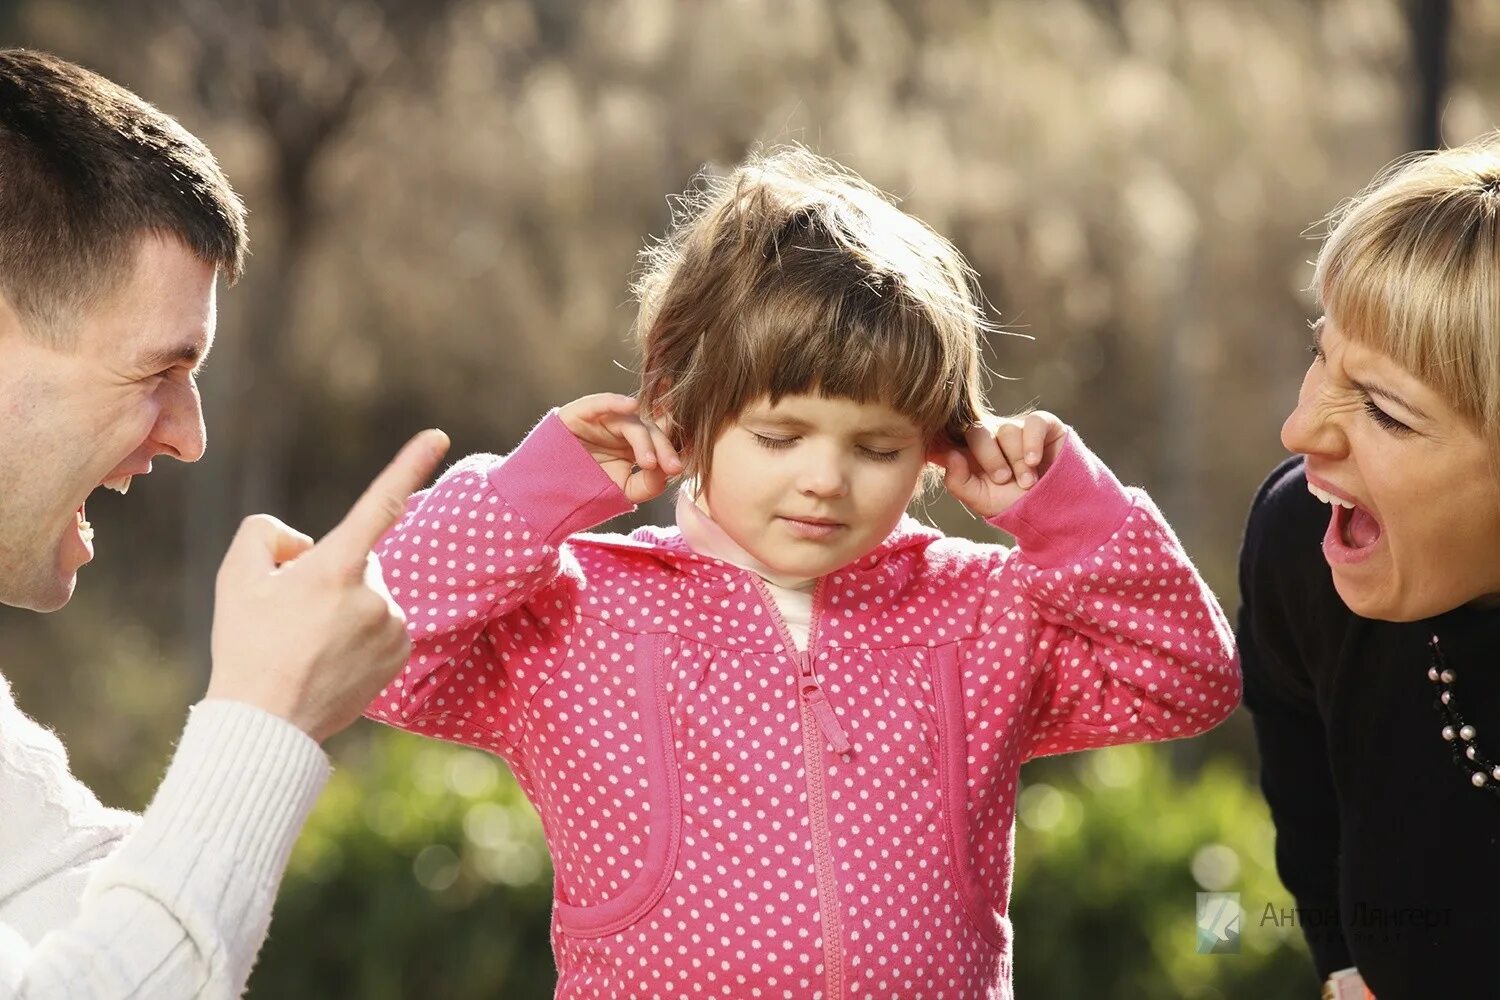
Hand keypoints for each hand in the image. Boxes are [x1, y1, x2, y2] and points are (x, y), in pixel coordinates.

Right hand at [205, 428, 450, 742]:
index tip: (438, 435)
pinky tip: (330, 657)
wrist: (267, 724)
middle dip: (331, 571)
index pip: (379, 504)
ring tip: (308, 642)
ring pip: (370, 592)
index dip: (408, 464)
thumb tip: (305, 543)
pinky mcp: (402, 652)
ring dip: (346, 605)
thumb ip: (266, 533)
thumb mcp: (235, 576)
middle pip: (357, 558)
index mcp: (337, 567)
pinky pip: (382, 623)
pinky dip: (361, 631)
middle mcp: (375, 593)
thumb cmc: (247, 646)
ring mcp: (393, 625)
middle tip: (291, 615)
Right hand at [558, 393, 681, 502]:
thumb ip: (649, 484)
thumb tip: (669, 471)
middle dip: (665, 448)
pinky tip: (632, 406)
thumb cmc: (587, 488)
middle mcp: (624, 428)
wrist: (547, 491)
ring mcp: (605, 419)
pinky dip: (616, 401)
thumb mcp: (623, 491)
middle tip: (673, 467)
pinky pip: (602, 402)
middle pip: (652, 429)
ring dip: (644, 439)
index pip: (663, 438)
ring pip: (633, 421)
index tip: (688, 462)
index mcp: (637, 444)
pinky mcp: (583, 412)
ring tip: (648, 462)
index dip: (677, 445)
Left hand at [929, 411, 1069, 518]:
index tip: (942, 455)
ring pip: (1007, 430)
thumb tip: (950, 455)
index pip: (951, 437)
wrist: (1053, 509)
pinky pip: (1034, 422)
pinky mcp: (1043, 424)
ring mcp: (1016, 428)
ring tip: (1028, 483)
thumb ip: (958, 482)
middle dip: (990, 459)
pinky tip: (1034, 462)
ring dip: (1017, 461)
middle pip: (977, 431)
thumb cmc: (1015, 503)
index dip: (944, 442)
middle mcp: (991, 435)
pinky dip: (1032, 442)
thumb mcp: (982, 501)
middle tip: (1003, 480)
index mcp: (970, 451)